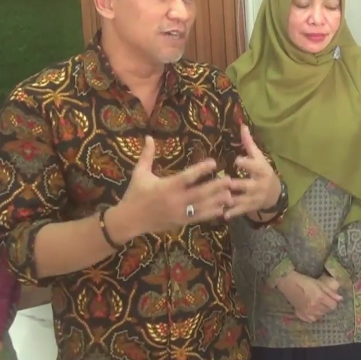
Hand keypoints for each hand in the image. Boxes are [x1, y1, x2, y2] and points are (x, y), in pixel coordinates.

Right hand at [114, 136, 234, 236]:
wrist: (129, 220)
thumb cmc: (134, 194)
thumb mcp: (139, 173)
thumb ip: (146, 155)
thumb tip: (148, 137)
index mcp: (166, 187)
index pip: (187, 177)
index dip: (201, 170)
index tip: (214, 162)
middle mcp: (175, 201)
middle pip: (200, 193)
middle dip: (216, 187)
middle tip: (229, 179)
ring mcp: (179, 213)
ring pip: (202, 207)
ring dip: (217, 201)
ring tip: (231, 195)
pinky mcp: (180, 223)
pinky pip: (198, 218)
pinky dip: (211, 214)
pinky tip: (221, 209)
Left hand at [223, 125, 280, 218]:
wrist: (275, 193)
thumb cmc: (262, 171)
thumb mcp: (258, 157)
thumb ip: (249, 143)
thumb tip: (242, 125)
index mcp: (261, 170)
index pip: (254, 166)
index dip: (246, 163)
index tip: (237, 160)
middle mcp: (258, 184)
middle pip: (246, 185)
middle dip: (237, 185)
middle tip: (225, 183)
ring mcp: (254, 197)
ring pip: (241, 199)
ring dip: (230, 200)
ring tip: (218, 200)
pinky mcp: (250, 207)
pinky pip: (241, 210)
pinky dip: (232, 212)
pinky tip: (222, 214)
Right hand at [276, 271, 341, 322]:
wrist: (288, 282)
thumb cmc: (303, 280)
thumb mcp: (318, 283)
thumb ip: (329, 291)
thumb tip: (340, 298)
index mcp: (320, 297)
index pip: (333, 305)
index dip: (332, 302)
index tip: (329, 298)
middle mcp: (315, 306)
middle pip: (327, 311)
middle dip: (326, 305)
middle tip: (321, 299)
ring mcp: (308, 311)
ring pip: (320, 315)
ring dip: (320, 310)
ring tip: (315, 303)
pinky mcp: (301, 313)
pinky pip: (311, 319)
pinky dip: (313, 316)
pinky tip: (310, 310)